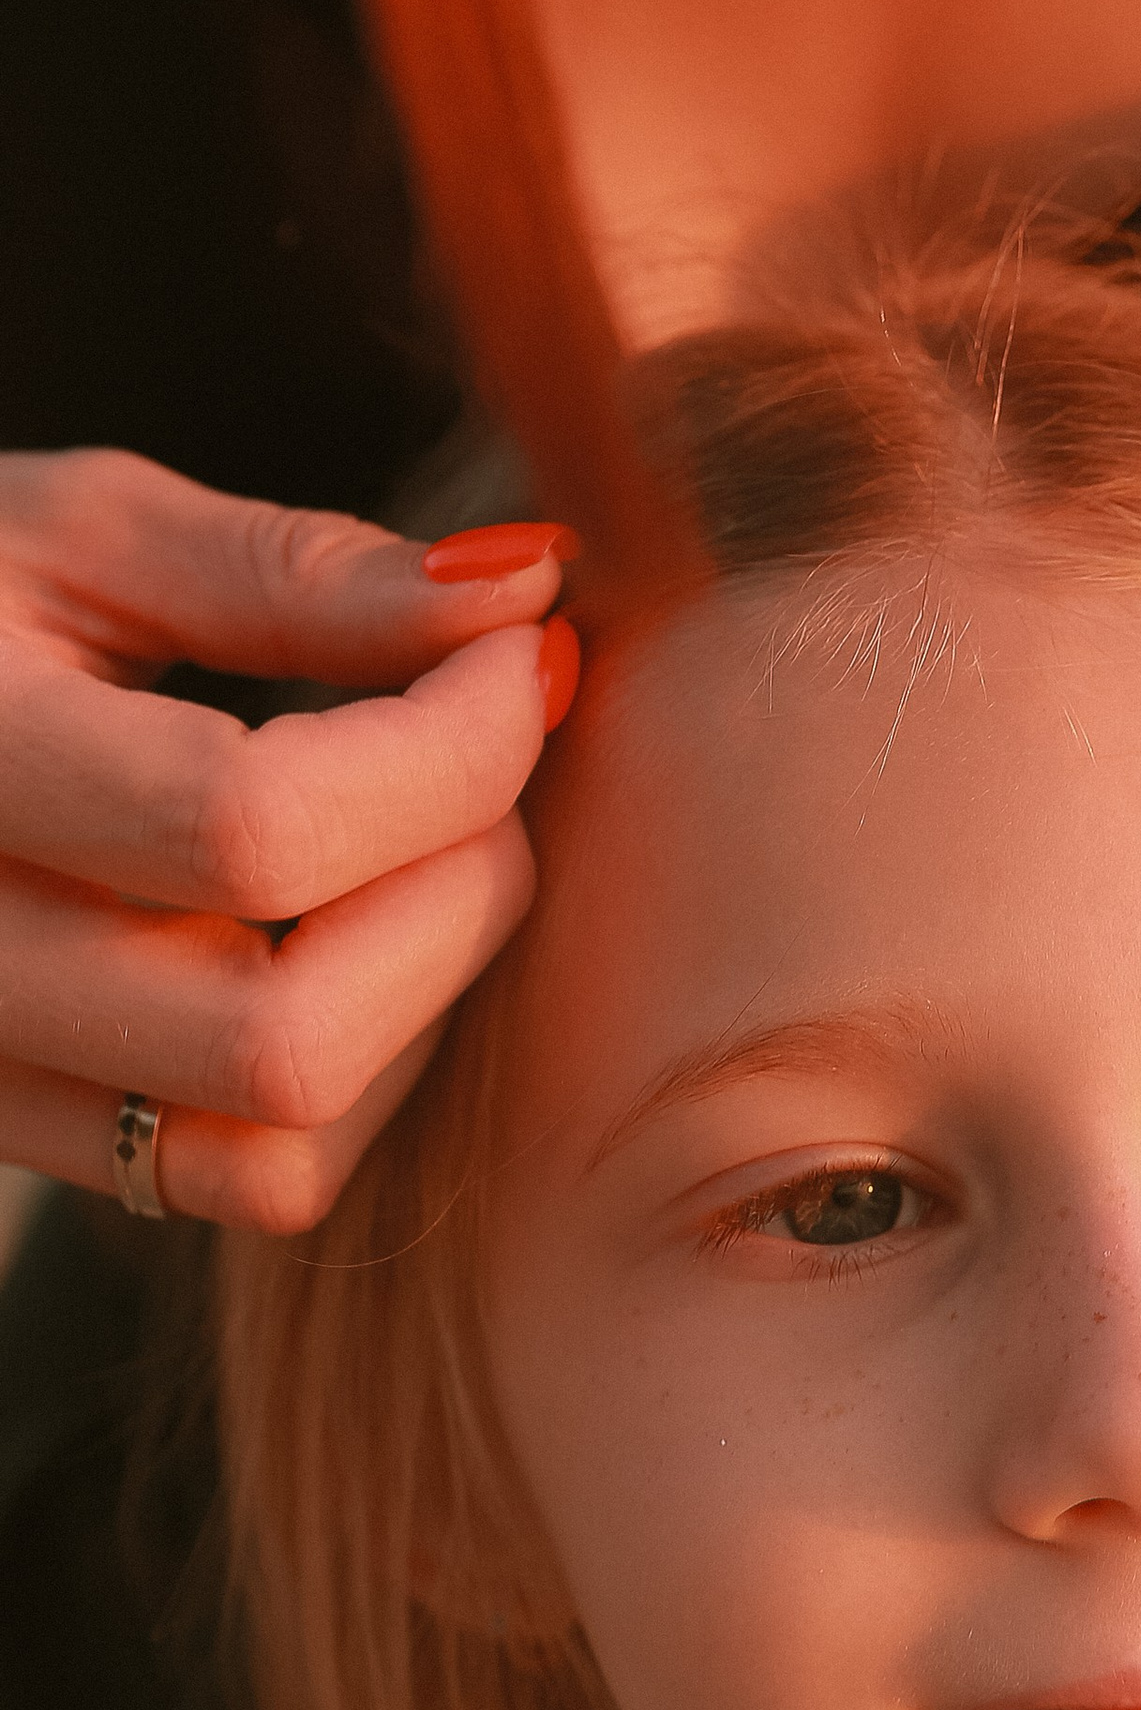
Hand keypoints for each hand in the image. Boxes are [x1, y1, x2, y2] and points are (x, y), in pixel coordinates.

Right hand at [0, 452, 578, 1231]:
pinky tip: (350, 937)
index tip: (517, 659)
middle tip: (486, 766)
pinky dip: (358, 1075)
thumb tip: (522, 593)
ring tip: (421, 847)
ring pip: (282, 1145)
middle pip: (286, 1040)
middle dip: (459, 894)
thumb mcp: (72, 531)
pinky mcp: (25, 1135)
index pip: (253, 829)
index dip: (448, 748)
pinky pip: (249, 1178)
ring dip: (420, 1002)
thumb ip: (295, 573)